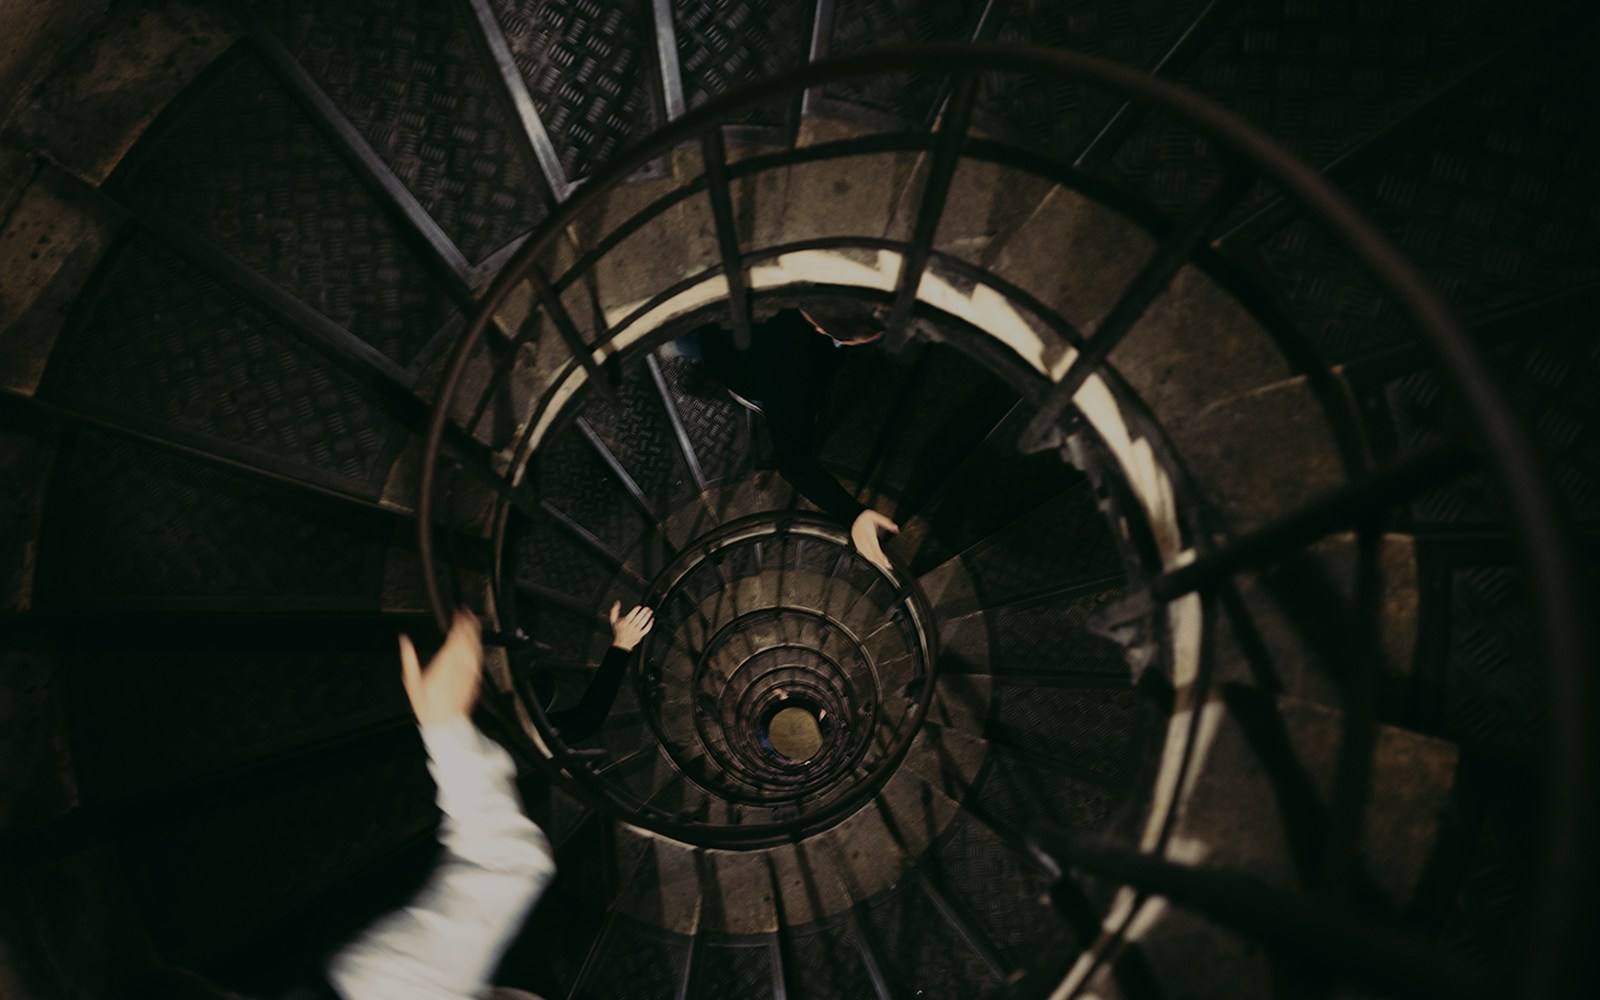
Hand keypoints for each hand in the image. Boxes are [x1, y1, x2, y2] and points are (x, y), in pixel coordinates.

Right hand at [399, 609, 482, 726]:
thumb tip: (404, 641)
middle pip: (467, 641)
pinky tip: (475, 644)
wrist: (445, 725)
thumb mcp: (411, 683)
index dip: (458, 624)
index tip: (459, 613)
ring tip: (473, 623)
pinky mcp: (475, 681)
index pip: (454, 639)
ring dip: (475, 635)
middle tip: (467, 613)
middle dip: (468, 625)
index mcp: (443, 666)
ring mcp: (469, 675)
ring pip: (475, 649)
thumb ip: (409, 658)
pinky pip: (478, 660)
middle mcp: (458, 669)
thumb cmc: (427, 706)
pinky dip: (477, 649)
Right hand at [609, 601, 654, 650]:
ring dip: (647, 617)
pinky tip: (652, 620)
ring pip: (642, 623)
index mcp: (623, 624)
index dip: (635, 611)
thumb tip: (617, 603)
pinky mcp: (640, 635)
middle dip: (643, 612)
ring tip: (650, 612)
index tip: (639, 607)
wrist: (621, 643)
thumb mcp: (613, 621)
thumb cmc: (618, 631)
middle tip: (647, 608)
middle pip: (637, 619)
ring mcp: (635, 632)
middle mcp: (630, 628)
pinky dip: (650, 624)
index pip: (630, 616)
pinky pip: (646, 629)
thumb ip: (614, 611)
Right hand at [850, 509, 899, 571]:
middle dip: (880, 562)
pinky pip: (863, 554)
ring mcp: (859, 543)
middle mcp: (863, 540)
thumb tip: (896, 528)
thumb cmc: (864, 517)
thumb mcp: (876, 516)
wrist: (853, 517)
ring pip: (867, 555)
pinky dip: (870, 558)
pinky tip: (875, 560)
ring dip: (875, 561)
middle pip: (872, 554)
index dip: (881, 556)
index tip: (887, 562)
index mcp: (868, 534)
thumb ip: (887, 523)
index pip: (875, 548)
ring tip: (883, 564)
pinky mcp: (857, 545)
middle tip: (888, 566)